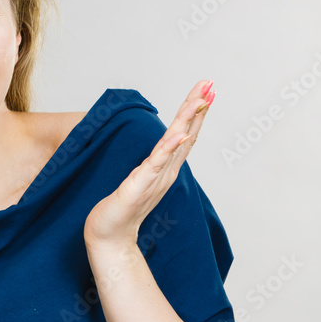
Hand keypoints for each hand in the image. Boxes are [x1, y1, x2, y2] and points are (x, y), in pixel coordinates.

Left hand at [83, 80, 215, 248]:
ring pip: (176, 143)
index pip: (184, 134)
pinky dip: (170, 147)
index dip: (194, 112)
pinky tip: (180, 133)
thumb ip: (151, 166)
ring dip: (189, 120)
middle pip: (186, 132)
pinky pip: (157, 162)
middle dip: (197, 107)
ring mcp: (155, 177)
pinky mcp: (140, 185)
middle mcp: (166, 171)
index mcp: (164, 167)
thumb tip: (158, 151)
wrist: (110, 237)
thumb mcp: (138, 179)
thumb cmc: (121, 209)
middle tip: (210, 84)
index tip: (206, 90)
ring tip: (201, 99)